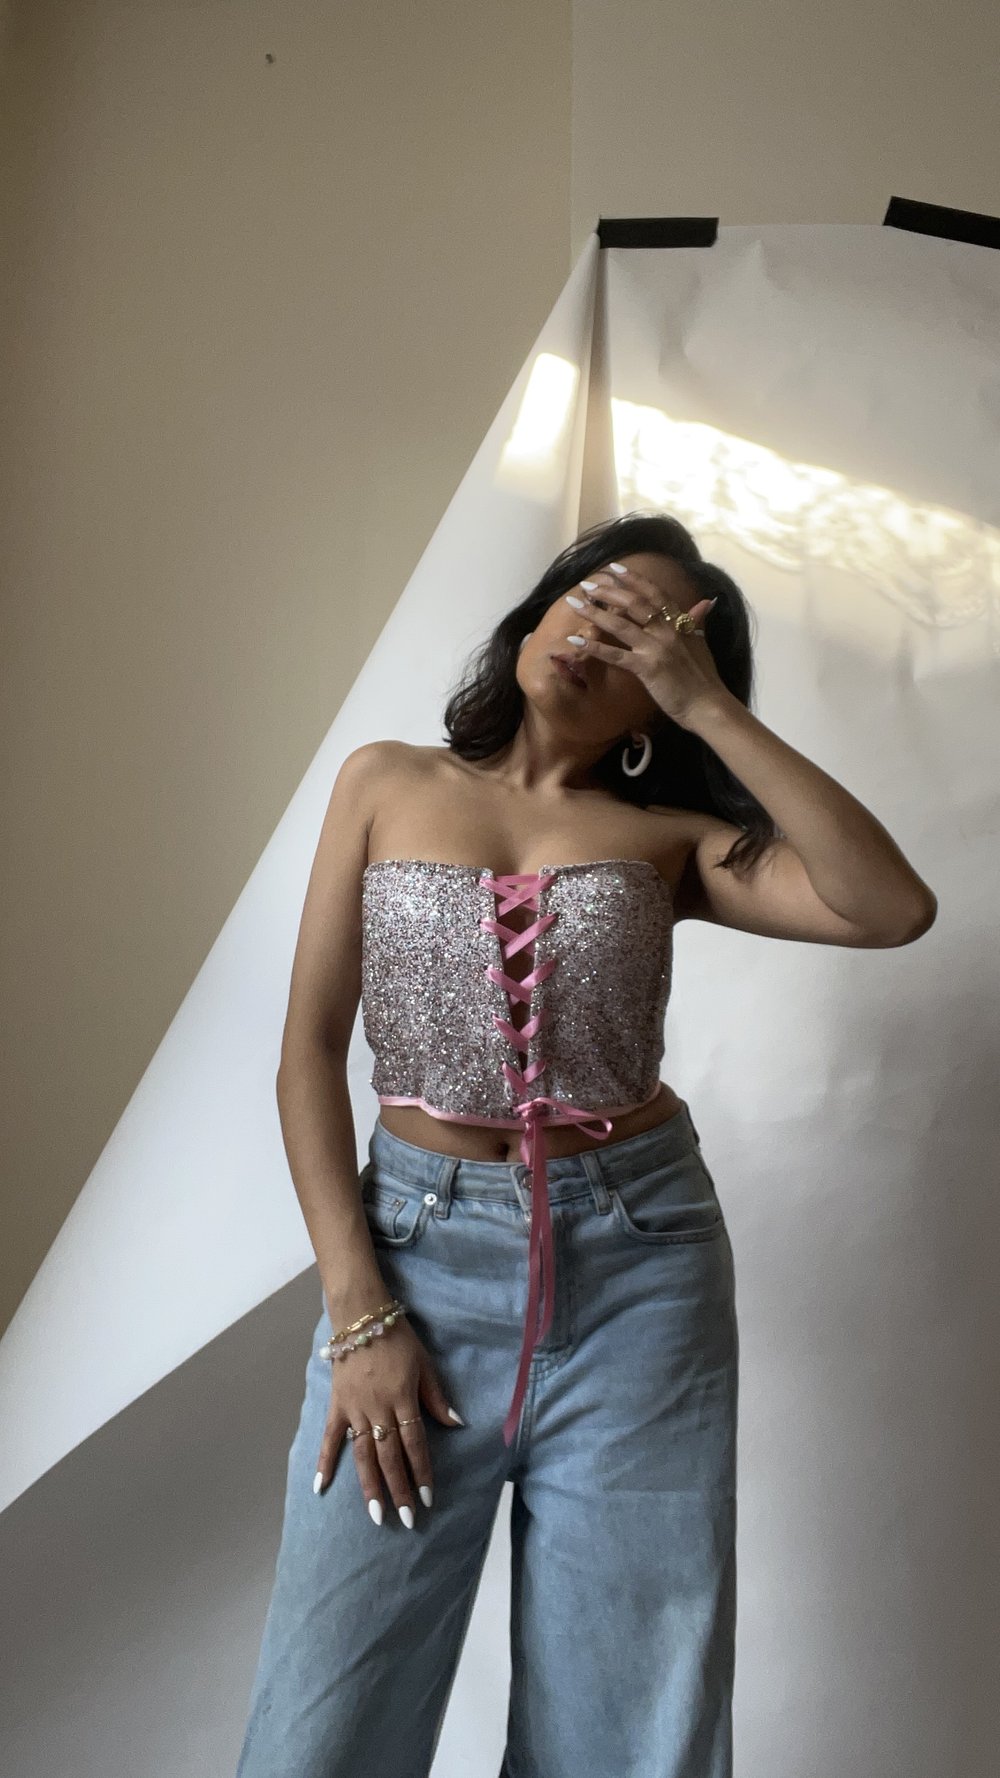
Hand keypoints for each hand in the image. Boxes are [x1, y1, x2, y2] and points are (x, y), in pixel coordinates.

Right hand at [313, 1318, 462, 1524]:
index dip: (421, 1472)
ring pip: (362, 1455)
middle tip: (407, 1519)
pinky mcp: (336, 1405)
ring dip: (370, 1486)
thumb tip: (456, 1424)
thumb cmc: (398, 1339)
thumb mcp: (425, 1364)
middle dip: (399, 1490)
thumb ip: (436, 1397)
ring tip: (376, 1515)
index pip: (414, 1444)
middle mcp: (378, 1408)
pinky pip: (329, 1437)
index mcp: (403, 1398)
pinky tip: (320, 1487)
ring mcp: (354, 1409)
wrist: (361, 1316)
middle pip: (390, 1456)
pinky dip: (324, 1462)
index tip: (427, 1498)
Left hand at [566, 564, 727, 725]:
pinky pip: (616, 655)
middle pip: (634, 603)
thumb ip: (697, 620)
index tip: (613, 568)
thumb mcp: (701, 643)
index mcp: (680, 623)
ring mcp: (657, 648)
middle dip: (609, 591)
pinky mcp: (647, 668)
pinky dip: (595, 647)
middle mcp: (667, 631)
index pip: (655, 593)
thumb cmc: (703, 678)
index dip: (634, 579)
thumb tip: (706, 602)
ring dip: (595, 613)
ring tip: (575, 604)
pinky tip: (576, 641)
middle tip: (587, 584)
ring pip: (621, 625)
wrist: (708, 705)